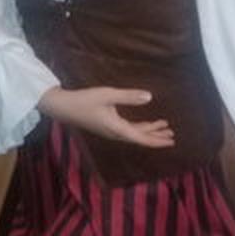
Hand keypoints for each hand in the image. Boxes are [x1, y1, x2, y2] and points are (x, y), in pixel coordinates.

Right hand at [37, 85, 174, 147]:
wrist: (62, 107)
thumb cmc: (84, 100)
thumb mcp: (107, 95)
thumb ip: (129, 96)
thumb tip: (149, 97)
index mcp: (117, 128)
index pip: (142, 138)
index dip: (157, 140)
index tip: (171, 141)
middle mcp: (115, 133)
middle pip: (140, 138)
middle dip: (156, 136)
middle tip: (172, 134)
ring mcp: (110, 131)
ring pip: (134, 134)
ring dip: (149, 131)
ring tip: (163, 126)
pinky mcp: (106, 127)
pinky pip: (127, 131)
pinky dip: (139, 128)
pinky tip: (144, 124)